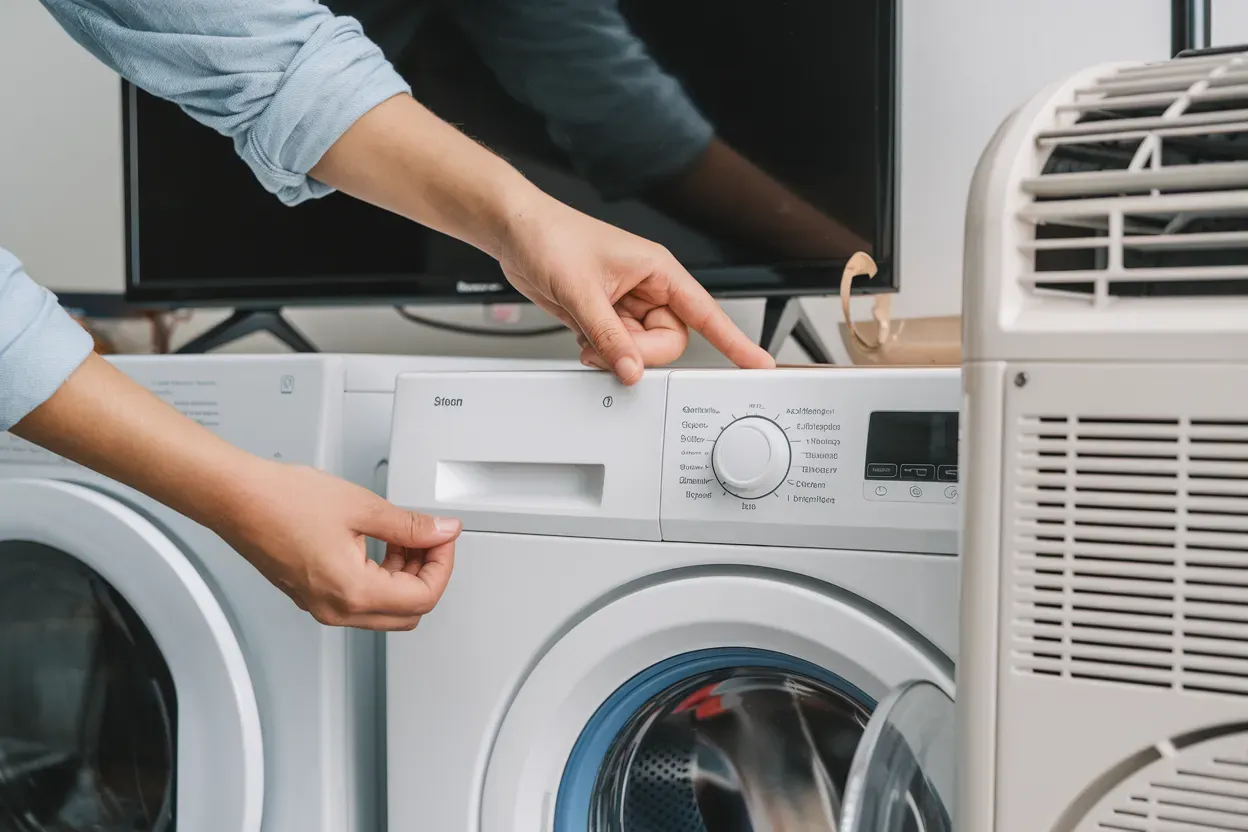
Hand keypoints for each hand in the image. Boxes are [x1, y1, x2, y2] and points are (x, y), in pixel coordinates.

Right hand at [216, 461, 460, 630]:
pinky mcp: (313, 595)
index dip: (443, 564)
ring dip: (404, 574)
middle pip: (409, 611)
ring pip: (386, 608)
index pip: (423, 597)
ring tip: (404, 534)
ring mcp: (323, 606)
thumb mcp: (362, 506)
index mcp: (353, 592)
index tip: (444, 538)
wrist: (237, 499)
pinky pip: (361, 599)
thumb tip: (442, 532)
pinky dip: (380, 575)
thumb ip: (410, 525)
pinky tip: (381, 541)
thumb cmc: (283, 501)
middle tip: (430, 538)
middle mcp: (337, 609)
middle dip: (427, 573)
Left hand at [498, 196, 775, 382]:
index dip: (734, 341)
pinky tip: (582, 337)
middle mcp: (648, 289)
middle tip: (611, 349)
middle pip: (669, 341)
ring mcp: (627, 305)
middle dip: (641, 353)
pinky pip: (618, 348)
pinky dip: (602, 352)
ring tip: (587, 339)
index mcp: (659, 270)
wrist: (516, 231)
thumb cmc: (551, 236)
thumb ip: (609, 336)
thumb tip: (631, 370)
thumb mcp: (582, 291)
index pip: (707, 313)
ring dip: (617, 354)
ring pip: (642, 349)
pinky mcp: (605, 316)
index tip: (757, 363)